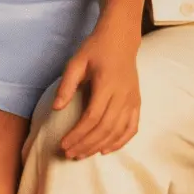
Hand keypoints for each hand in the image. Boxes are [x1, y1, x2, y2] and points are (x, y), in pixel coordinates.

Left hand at [53, 16, 140, 159]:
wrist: (121, 39)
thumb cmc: (96, 49)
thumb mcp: (77, 62)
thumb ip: (67, 85)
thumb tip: (56, 109)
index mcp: (107, 84)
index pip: (92, 117)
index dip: (78, 134)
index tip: (63, 144)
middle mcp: (123, 94)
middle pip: (105, 128)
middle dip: (86, 144)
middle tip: (69, 154)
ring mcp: (132, 99)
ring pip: (118, 131)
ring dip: (100, 146)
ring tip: (82, 154)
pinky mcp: (137, 102)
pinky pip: (132, 127)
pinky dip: (121, 142)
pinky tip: (106, 150)